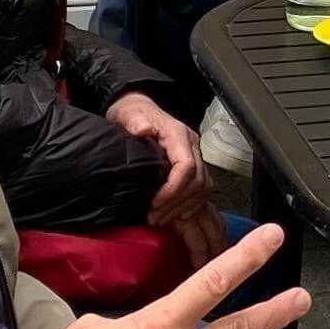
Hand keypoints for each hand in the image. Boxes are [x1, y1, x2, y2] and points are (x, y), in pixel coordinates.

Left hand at [104, 92, 207, 211]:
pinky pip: (201, 190)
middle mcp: (191, 145)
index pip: (187, 166)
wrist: (137, 110)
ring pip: (202, 188)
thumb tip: (142, 129)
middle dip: (177, 203)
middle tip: (154, 216)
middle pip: (198, 181)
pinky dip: (188, 205)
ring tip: (160, 218)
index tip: (155, 203)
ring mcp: (194, 155)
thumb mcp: (127, 113)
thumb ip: (134, 121)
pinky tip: (171, 213)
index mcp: (177, 134)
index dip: (173, 189)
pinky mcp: (193, 164)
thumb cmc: (132, 114)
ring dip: (182, 207)